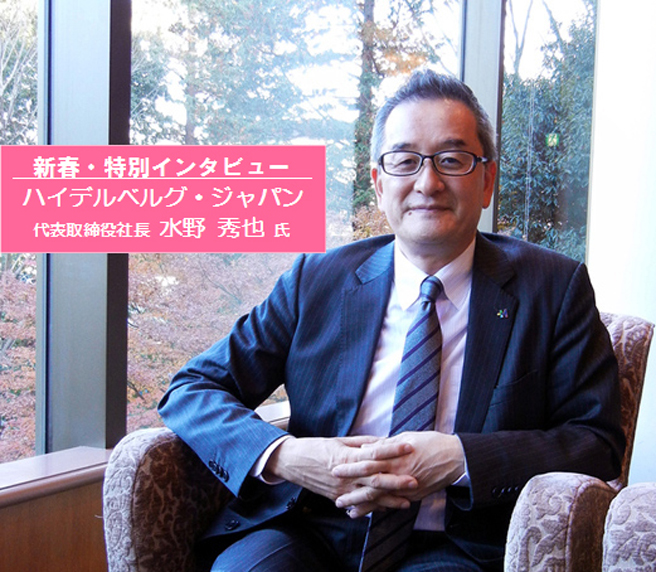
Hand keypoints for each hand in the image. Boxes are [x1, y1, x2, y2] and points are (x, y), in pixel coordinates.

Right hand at [265, 435, 417, 508]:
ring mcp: (341, 489)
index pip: (374, 453)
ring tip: (407, 500)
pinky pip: (358, 504)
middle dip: (396, 480)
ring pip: (369, 495)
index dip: (392, 450)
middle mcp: (345, 474)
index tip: (409, 447)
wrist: (292, 463)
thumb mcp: (339, 441)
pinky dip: (373, 507)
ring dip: (389, 499)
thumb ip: (361, 443)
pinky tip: (387, 508)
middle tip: (415, 480)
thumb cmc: (316, 448)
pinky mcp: (337, 498)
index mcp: (346, 456)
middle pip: (375, 478)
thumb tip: (382, 441)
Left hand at [332, 431, 464, 516]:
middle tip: (335, 497)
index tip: (335, 469)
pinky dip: (378, 509)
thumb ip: (385, 444)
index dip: (351, 467)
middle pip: (371, 484)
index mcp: (396, 457)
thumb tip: (365, 447)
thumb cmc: (431, 443)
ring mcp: (406, 488)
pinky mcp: (413, 496)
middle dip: (352, 490)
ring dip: (362, 504)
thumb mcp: (407, 437)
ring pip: (381, 498)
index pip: (368, 462)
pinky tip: (368, 512)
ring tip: (346, 509)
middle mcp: (399, 474)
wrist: (456, 459)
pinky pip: (393, 504)